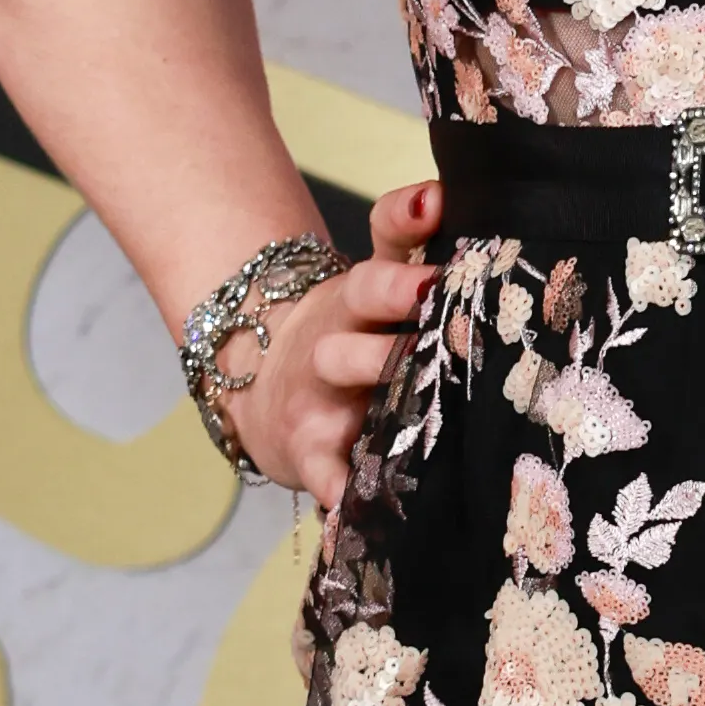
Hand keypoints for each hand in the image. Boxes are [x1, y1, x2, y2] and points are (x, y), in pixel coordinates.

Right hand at [223, 180, 446, 500]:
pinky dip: (345, 496)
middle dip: (396, 305)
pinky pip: (328, 476)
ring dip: (380, 381)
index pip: (382, 245)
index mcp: (362, 293)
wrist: (260, 388)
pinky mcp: (310, 452)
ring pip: (344, 374)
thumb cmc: (351, 334)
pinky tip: (367, 513)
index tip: (436, 210)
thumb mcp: (376, 284)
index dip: (406, 224)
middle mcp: (338, 334)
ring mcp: (321, 394)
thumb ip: (410, 240)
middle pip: (360, 306)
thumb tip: (444, 192)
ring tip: (423, 394)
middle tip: (441, 310)